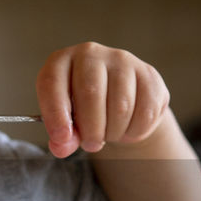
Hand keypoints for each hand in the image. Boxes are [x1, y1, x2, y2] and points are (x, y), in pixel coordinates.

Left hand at [35, 42, 170, 158]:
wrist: (119, 98)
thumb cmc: (82, 108)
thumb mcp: (65, 121)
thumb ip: (61, 136)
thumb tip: (62, 146)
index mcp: (61, 62)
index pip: (52, 83)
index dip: (55, 114)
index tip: (62, 138)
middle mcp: (91, 54)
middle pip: (91, 94)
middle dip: (91, 129)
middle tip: (91, 145)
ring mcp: (122, 61)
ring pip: (121, 106)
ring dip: (114, 132)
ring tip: (108, 135)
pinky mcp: (148, 75)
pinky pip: (145, 112)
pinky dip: (135, 131)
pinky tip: (127, 129)